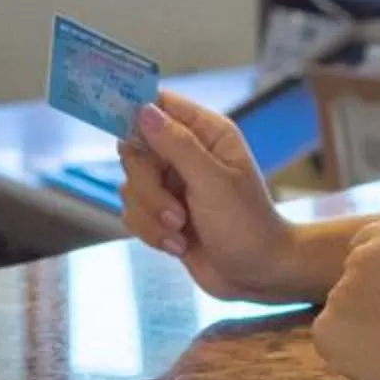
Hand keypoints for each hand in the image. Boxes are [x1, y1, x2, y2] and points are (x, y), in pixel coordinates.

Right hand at [117, 92, 309, 299]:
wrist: (257, 275)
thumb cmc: (247, 224)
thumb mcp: (214, 182)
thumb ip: (177, 144)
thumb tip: (142, 110)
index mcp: (205, 133)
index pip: (159, 104)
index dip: (135, 112)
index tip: (122, 132)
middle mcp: (185, 153)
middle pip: (134, 150)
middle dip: (148, 188)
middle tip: (177, 212)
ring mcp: (171, 184)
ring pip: (130, 186)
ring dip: (152, 215)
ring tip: (182, 232)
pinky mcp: (161, 213)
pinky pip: (132, 213)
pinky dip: (151, 232)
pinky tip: (178, 246)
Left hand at [311, 222, 379, 379]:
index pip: (367, 242)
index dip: (374, 271)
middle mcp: (364, 256)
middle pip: (352, 278)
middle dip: (365, 300)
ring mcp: (340, 291)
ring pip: (342, 312)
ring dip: (358, 329)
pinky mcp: (325, 327)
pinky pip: (331, 341)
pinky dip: (347, 355)